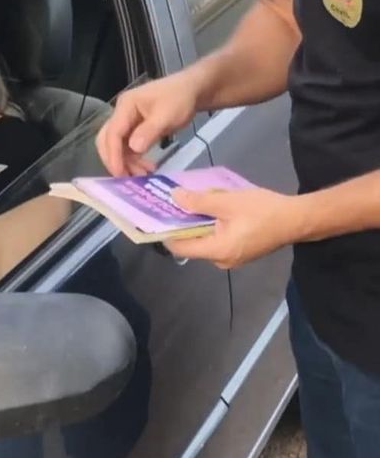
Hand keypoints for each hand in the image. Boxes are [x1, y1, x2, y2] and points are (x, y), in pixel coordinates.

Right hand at [96, 70, 202, 175]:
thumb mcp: (167, 115)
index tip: (119, 173)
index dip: (114, 154)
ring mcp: (127, 121)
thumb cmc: (180, 98)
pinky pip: (127, 147)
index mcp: (126, 106)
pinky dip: (134, 159)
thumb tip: (134, 149)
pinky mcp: (134, 129)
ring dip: (126, 162)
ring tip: (142, 175)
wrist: (191, 90)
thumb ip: (149, 131)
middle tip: (126, 178)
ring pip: (117, 146)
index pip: (112, 132)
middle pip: (107, 140)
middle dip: (115, 160)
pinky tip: (146, 168)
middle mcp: (121, 113)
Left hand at [164, 187, 300, 268]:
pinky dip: (212, 225)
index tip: (157, 214)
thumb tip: (174, 197)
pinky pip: (217, 239)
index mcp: (216, 251)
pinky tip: (214, 209)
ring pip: (205, 239)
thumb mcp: (228, 202)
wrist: (298, 219)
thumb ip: (198, 201)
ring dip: (199, 222)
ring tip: (194, 200)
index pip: (179, 247)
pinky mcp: (240, 252)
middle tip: (175, 201)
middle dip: (183, 222)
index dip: (166, 231)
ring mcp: (231, 258)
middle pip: (192, 243)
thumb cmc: (263, 211)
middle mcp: (221, 260)